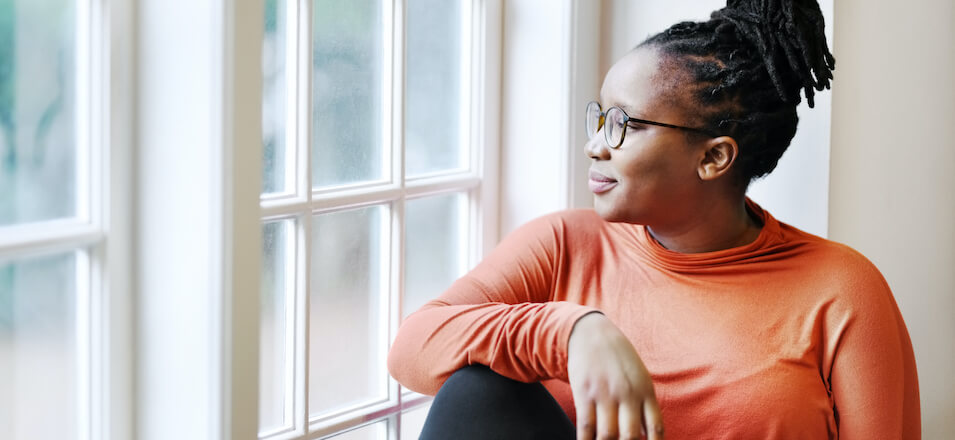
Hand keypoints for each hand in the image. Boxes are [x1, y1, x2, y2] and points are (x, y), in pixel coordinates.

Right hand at [567, 313, 662, 439]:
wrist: (591, 332)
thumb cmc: (618, 358)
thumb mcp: (639, 377)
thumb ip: (644, 405)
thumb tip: (646, 435)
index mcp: (645, 391)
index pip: (655, 428)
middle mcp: (627, 394)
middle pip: (630, 436)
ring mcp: (604, 393)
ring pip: (607, 434)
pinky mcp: (584, 392)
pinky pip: (585, 425)